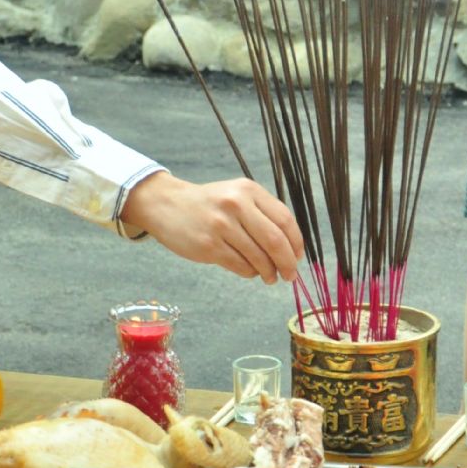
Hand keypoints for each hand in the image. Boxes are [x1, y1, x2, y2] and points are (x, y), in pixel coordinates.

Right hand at [121, 172, 304, 283]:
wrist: (167, 205)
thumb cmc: (209, 204)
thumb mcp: (237, 195)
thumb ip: (262, 214)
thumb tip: (291, 247)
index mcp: (249, 190)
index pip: (285, 219)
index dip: (296, 242)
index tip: (298, 256)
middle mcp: (237, 205)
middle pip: (275, 241)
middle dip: (288, 263)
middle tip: (290, 275)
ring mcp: (222, 226)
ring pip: (258, 257)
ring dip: (269, 272)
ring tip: (270, 277)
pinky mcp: (209, 246)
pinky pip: (240, 266)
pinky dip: (250, 273)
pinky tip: (250, 271)